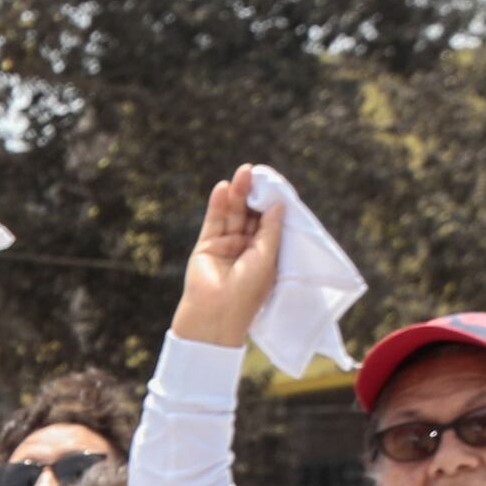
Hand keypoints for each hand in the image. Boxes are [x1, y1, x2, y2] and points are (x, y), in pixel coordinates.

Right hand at [175, 169, 280, 352]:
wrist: (215, 314)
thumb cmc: (247, 291)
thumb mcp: (266, 257)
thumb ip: (270, 229)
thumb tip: (278, 204)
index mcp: (265, 254)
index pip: (269, 223)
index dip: (270, 203)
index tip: (274, 183)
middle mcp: (245, 249)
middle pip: (249, 215)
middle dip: (252, 194)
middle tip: (254, 171)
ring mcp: (225, 247)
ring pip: (232, 215)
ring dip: (236, 194)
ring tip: (241, 173)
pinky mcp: (206, 246)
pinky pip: (214, 221)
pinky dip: (218, 205)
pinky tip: (223, 187)